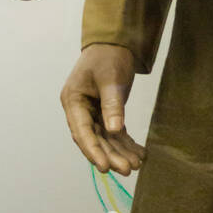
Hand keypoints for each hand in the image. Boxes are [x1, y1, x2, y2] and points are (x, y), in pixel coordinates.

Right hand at [60, 44, 142, 175]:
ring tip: (136, 164)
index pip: (82, 131)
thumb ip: (112, 104)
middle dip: (111, 155)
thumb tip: (114, 130)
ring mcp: (92, 113)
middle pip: (94, 139)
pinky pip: (115, 133)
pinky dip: (126, 143)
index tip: (105, 167)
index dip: (93, 150)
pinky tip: (139, 154)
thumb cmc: (108, 57)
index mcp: (73, 101)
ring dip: (120, 152)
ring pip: (106, 139)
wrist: (114, 43)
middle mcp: (80, 110)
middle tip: (128, 169)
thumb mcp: (111, 78)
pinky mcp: (106, 113)